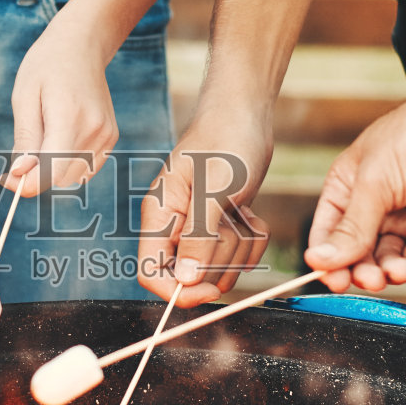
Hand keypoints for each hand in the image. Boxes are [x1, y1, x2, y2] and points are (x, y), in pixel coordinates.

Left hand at [2, 9, 118, 194]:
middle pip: (60, 178)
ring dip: (51, 171)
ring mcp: (106, 135)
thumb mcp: (24, 98)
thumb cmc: (46, 67)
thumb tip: (20, 175)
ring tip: (38, 142)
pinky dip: (67, 164)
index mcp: (70, 118)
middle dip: (35, 177)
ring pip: (73, 177)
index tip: (6, 179)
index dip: (26, 184)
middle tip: (16, 160)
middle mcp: (94, 130)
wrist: (81, 45)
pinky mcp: (111, 137)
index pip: (51, 172)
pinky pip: (85, 168)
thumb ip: (24, 139)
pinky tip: (57, 140)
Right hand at [138, 107, 272, 306]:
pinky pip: (241, 255)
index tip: (209, 288)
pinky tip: (251, 212)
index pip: (152, 273)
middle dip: (220, 259)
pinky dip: (253, 239)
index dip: (179, 290)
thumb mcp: (214, 187)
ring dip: (240, 246)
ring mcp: (200, 228)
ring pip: (220, 267)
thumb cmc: (226, 139)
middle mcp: (176, 226)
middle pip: (192, 276)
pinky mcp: (222, 227)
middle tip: (230, 221)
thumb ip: (199, 235)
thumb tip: (186, 280)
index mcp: (160, 216)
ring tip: (241, 210)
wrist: (245, 114)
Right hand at [303, 87, 405, 291]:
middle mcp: (374, 209)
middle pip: (357, 257)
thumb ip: (351, 227)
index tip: (333, 280)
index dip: (327, 261)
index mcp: (348, 189)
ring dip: (394, 268)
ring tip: (400, 268)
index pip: (327, 236)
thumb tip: (317, 261)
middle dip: (364, 271)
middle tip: (371, 279)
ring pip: (389, 263)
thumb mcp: (376, 181)